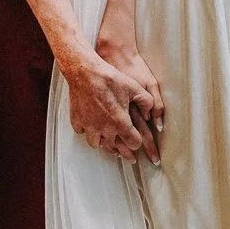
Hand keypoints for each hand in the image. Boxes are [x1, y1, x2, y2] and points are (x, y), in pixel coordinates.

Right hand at [83, 39, 164, 163]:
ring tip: (109, 142)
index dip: (137, 143)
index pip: (133, 143)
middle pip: (115, 148)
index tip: (138, 141)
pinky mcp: (77, 121)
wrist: (85, 72)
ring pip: (97, 144)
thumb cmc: (110, 78)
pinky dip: (88, 132)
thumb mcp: (135, 87)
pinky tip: (92, 127)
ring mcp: (89, 126)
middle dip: (123, 151)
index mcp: (120, 122)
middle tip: (128, 156)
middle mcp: (104, 128)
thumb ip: (147, 102)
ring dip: (104, 144)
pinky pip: (83, 133)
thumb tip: (151, 115)